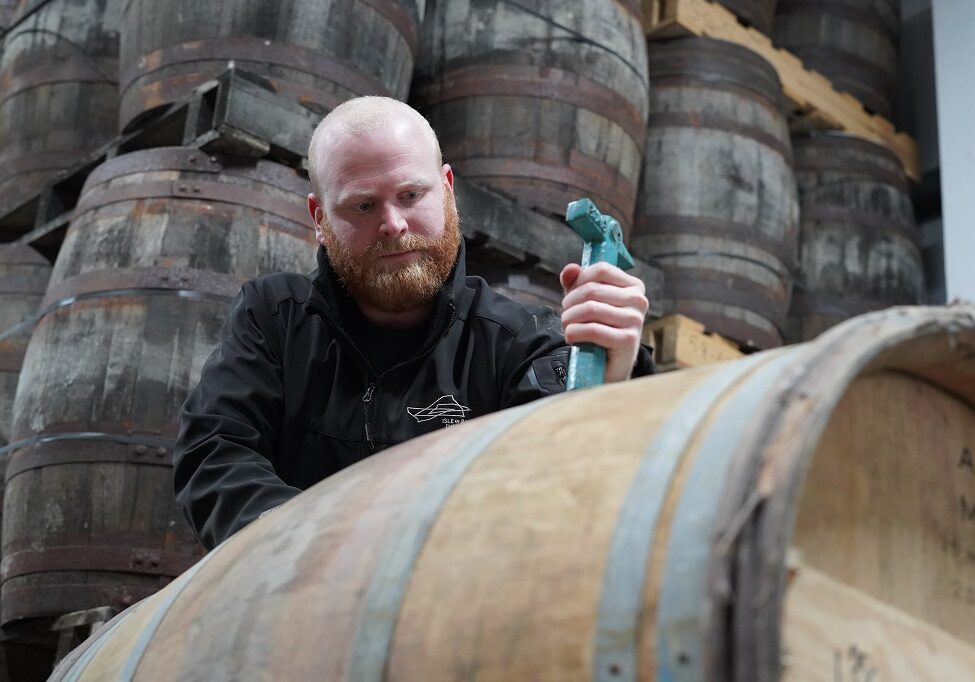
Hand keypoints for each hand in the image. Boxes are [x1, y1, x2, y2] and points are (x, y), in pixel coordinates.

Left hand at [559, 262, 649, 382]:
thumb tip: (570, 269)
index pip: (601, 270)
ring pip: (590, 309)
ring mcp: (636, 320)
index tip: (571, 296)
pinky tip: (571, 338)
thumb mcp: (586, 302)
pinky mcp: (628, 340)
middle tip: (565, 316)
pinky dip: (574, 333)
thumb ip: (577, 282)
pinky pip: (593, 330)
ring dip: (569, 319)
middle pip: (592, 290)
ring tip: (567, 326)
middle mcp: (639, 300)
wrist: (610, 367)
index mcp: (634, 286)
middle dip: (570, 303)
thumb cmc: (599, 329)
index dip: (579, 281)